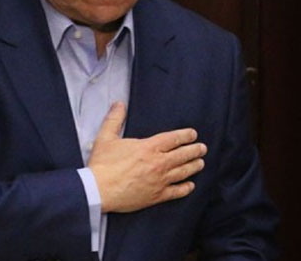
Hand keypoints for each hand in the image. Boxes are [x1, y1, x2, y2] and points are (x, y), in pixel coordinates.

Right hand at [88, 102, 207, 212]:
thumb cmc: (101, 164)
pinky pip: (177, 192)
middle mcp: (158, 163)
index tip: (193, 134)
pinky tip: (191, 185)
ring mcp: (159, 180)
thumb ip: (114, 119)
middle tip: (203, 148)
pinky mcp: (156, 196)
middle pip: (184, 154)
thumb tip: (119, 104)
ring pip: (184, 172)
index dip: (186, 135)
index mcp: (149, 147)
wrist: (97, 191)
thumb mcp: (106, 138)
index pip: (174, 138)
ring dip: (194, 166)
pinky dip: (186, 188)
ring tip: (201, 163)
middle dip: (195, 150)